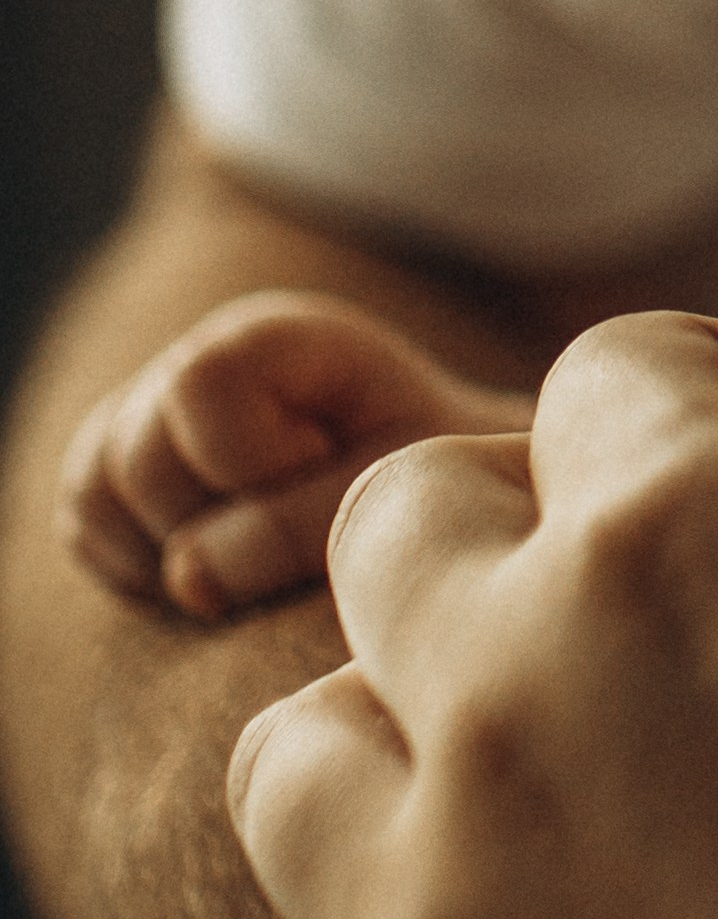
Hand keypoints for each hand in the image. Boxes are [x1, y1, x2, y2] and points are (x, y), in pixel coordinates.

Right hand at [58, 290, 536, 621]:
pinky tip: (219, 576)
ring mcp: (150, 412)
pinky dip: (139, 571)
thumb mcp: (399, 493)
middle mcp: (198, 360)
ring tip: (263, 559)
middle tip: (298, 531)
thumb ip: (303, 525)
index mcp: (277, 339)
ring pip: (96, 496)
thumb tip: (185, 579)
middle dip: (213, 526)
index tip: (321, 478)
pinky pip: (84, 527)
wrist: (428, 499)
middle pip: (137, 458)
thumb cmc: (431, 483)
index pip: (200, 384)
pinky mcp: (122, 472)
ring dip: (172, 558)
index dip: (250, 461)